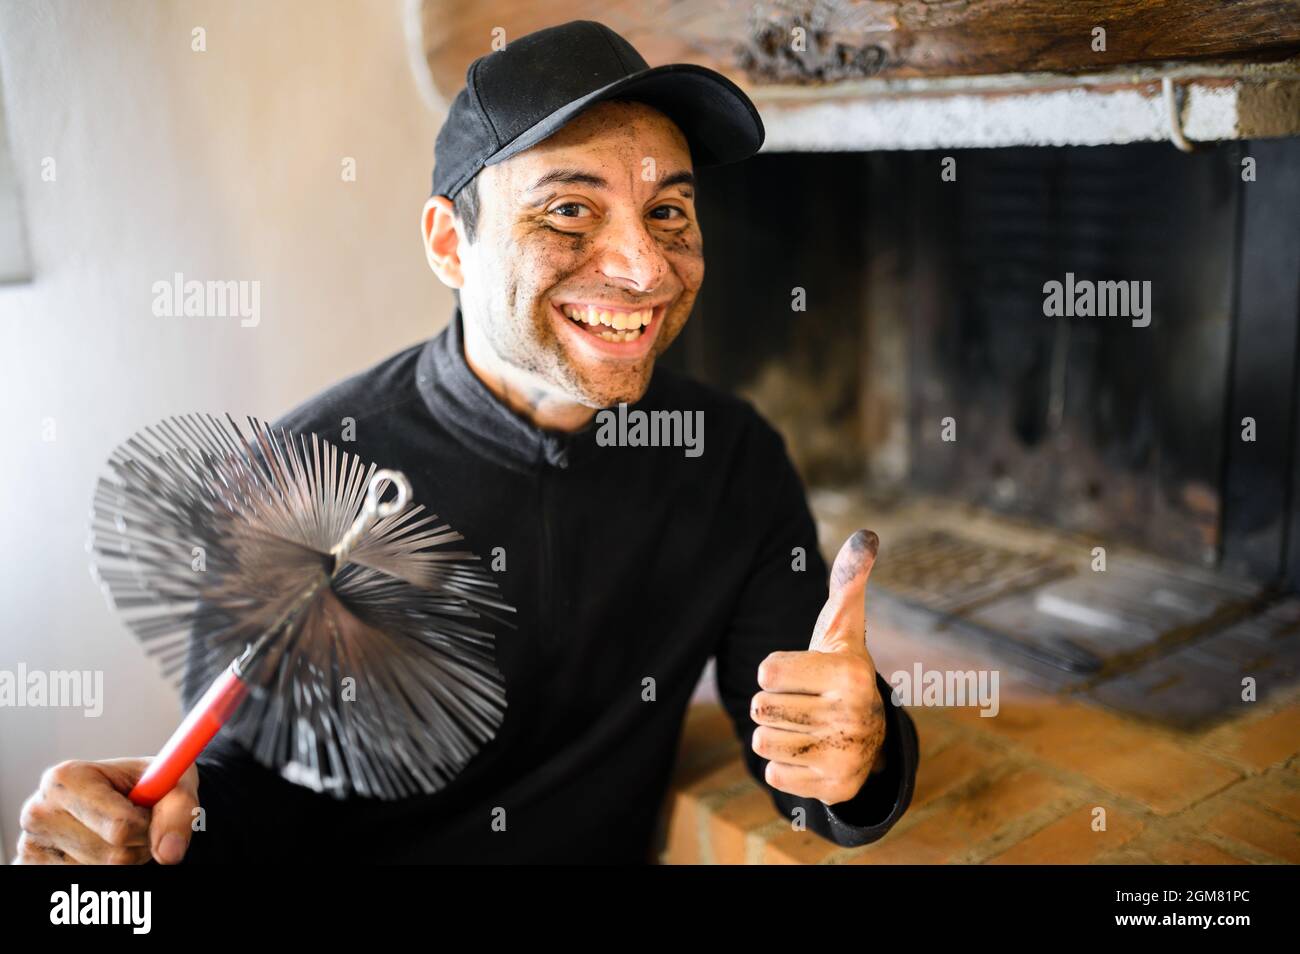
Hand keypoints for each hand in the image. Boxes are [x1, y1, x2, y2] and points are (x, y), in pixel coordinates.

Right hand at [14, 758, 198, 864]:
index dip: (148, 825)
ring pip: (102, 872)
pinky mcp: (31, 866)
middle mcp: (40, 810)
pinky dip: (104, 870)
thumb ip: (178, 811)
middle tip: (138, 824)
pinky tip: (101, 846)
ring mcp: (31, 842)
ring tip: (121, 833)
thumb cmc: (151, 784)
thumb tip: (170, 852)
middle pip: (112, 855)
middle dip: (138, 844)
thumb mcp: (173, 783)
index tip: (150, 812)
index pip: (121, 827)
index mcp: (67, 778)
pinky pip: (86, 883)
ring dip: (124, 860)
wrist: (129, 794)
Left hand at [751, 530, 886, 804]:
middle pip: (762, 707)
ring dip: (776, 733)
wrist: (870, 737)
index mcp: (849, 672)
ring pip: (763, 741)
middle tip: (804, 702)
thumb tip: (867, 534)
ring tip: (806, 726)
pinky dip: (784, 765)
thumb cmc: (841, 669)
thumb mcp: (843, 627)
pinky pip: (774, 774)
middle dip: (774, 702)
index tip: (802, 672)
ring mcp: (844, 754)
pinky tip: (809, 753)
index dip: (775, 671)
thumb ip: (848, 580)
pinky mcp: (834, 788)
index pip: (767, 672)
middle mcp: (852, 715)